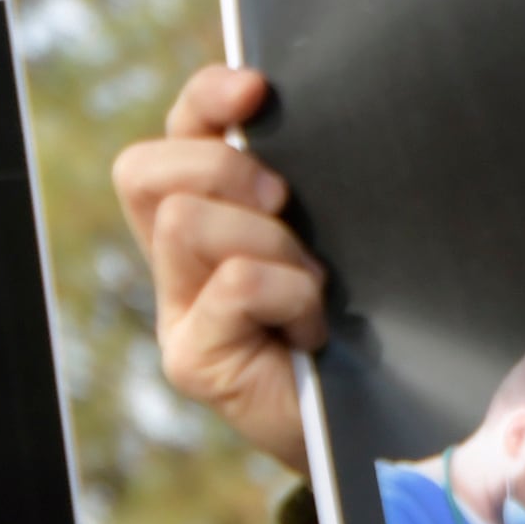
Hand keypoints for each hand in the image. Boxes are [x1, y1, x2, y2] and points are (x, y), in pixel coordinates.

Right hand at [112, 65, 326, 472]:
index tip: (257, 90)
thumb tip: (288, 118)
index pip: (175, 136)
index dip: (204, 100)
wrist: (374, 433)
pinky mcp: (193, 360)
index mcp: (206, 221)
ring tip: (311, 292)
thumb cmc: (357, 333)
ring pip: (190, 222)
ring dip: (271, 246)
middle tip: (287, 208)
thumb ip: (296, 192)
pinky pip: (235, 283)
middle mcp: (175, 265)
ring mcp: (176, 315)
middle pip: (150, 172)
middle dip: (226, 173)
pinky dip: (289, 295)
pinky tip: (311, 330)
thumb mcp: (327, 243)